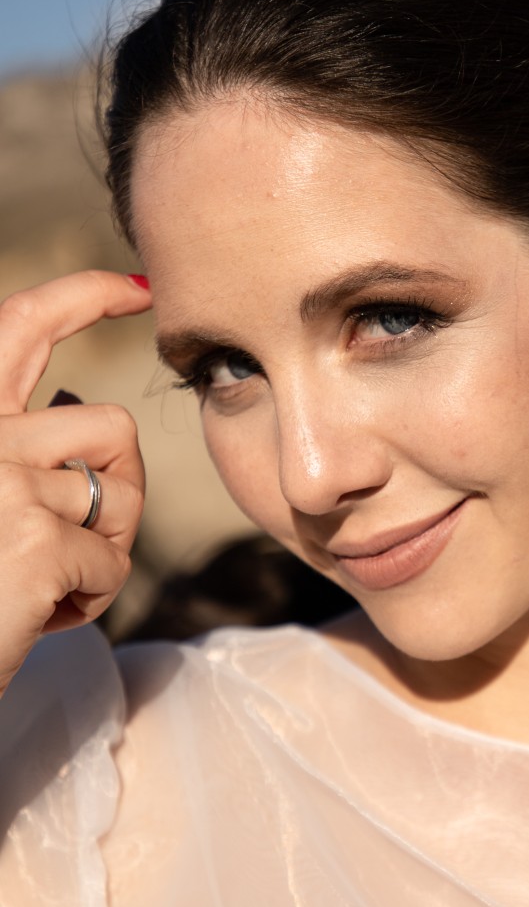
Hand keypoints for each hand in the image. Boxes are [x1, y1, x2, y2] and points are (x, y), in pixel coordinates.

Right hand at [0, 269, 152, 697]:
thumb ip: (10, 445)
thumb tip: (77, 408)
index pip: (21, 324)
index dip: (86, 296)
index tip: (137, 289)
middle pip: (106, 425)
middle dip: (124, 469)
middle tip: (106, 519)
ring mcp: (4, 484)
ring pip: (118, 500)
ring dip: (99, 553)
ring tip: (41, 586)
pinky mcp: (37, 541)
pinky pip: (113, 562)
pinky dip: (90, 598)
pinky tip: (38, 617)